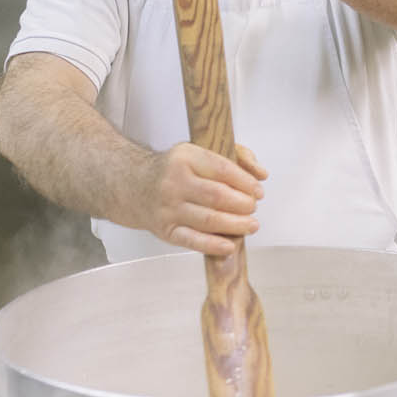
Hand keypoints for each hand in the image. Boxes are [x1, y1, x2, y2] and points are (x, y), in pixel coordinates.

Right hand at [130, 142, 268, 256]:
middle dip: (243, 204)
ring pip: (209, 220)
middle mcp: (174, 182)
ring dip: (236, 225)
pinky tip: (230, 245)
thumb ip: (236, 156)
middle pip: (218, 196)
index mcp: (185, 158)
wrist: (136, 186)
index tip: (258, 191)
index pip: (223, 170)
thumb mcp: (200, 151)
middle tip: (252, 208)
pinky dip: (213, 245)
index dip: (246, 182)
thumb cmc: (176, 170)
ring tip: (251, 225)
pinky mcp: (166, 230)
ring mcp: (169, 208)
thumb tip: (261, 174)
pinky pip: (192, 240)